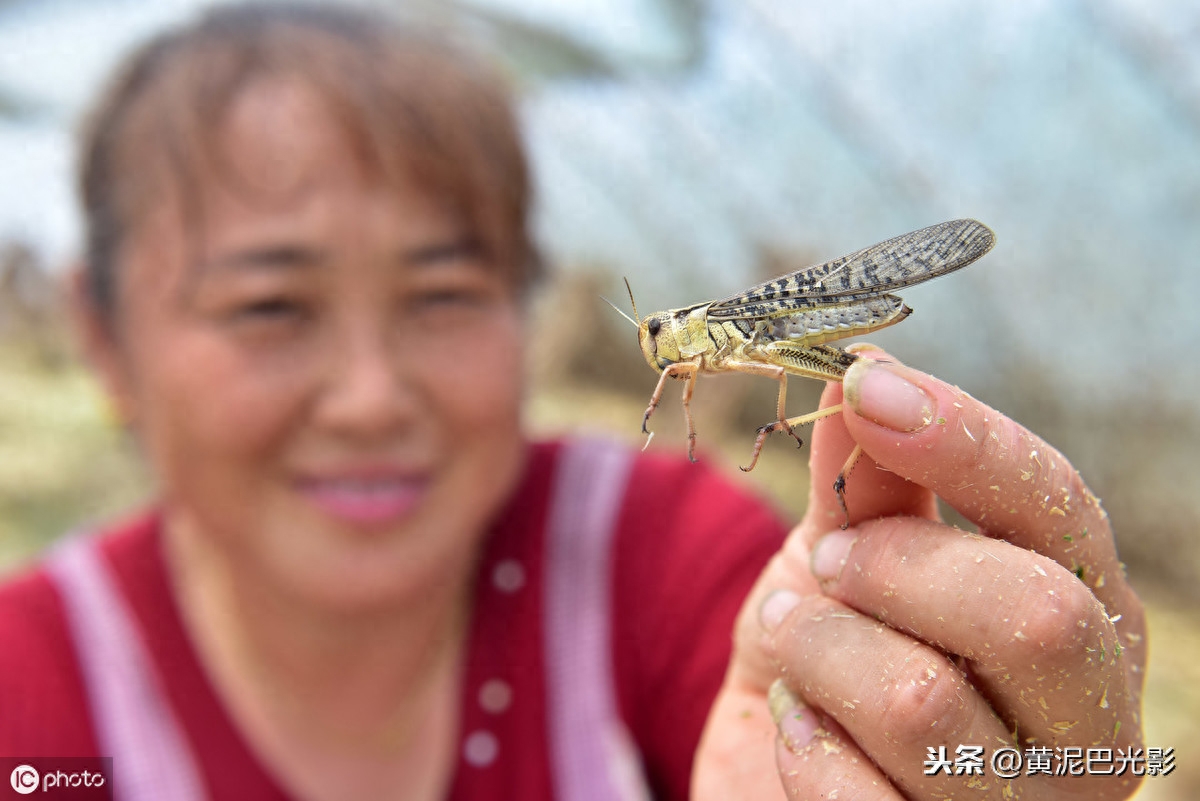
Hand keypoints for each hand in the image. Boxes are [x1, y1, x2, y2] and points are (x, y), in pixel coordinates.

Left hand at [693, 348, 1145, 799]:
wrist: (771, 783)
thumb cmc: (829, 665)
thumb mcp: (841, 561)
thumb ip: (865, 480)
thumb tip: (867, 369)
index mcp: (1084, 617)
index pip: (1060, 511)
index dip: (968, 440)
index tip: (870, 387)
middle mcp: (1087, 722)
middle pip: (1033, 616)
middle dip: (896, 565)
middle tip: (830, 560)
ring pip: (924, 705)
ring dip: (822, 649)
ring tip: (792, 641)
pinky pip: (860, 800)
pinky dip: (801, 745)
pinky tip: (799, 731)